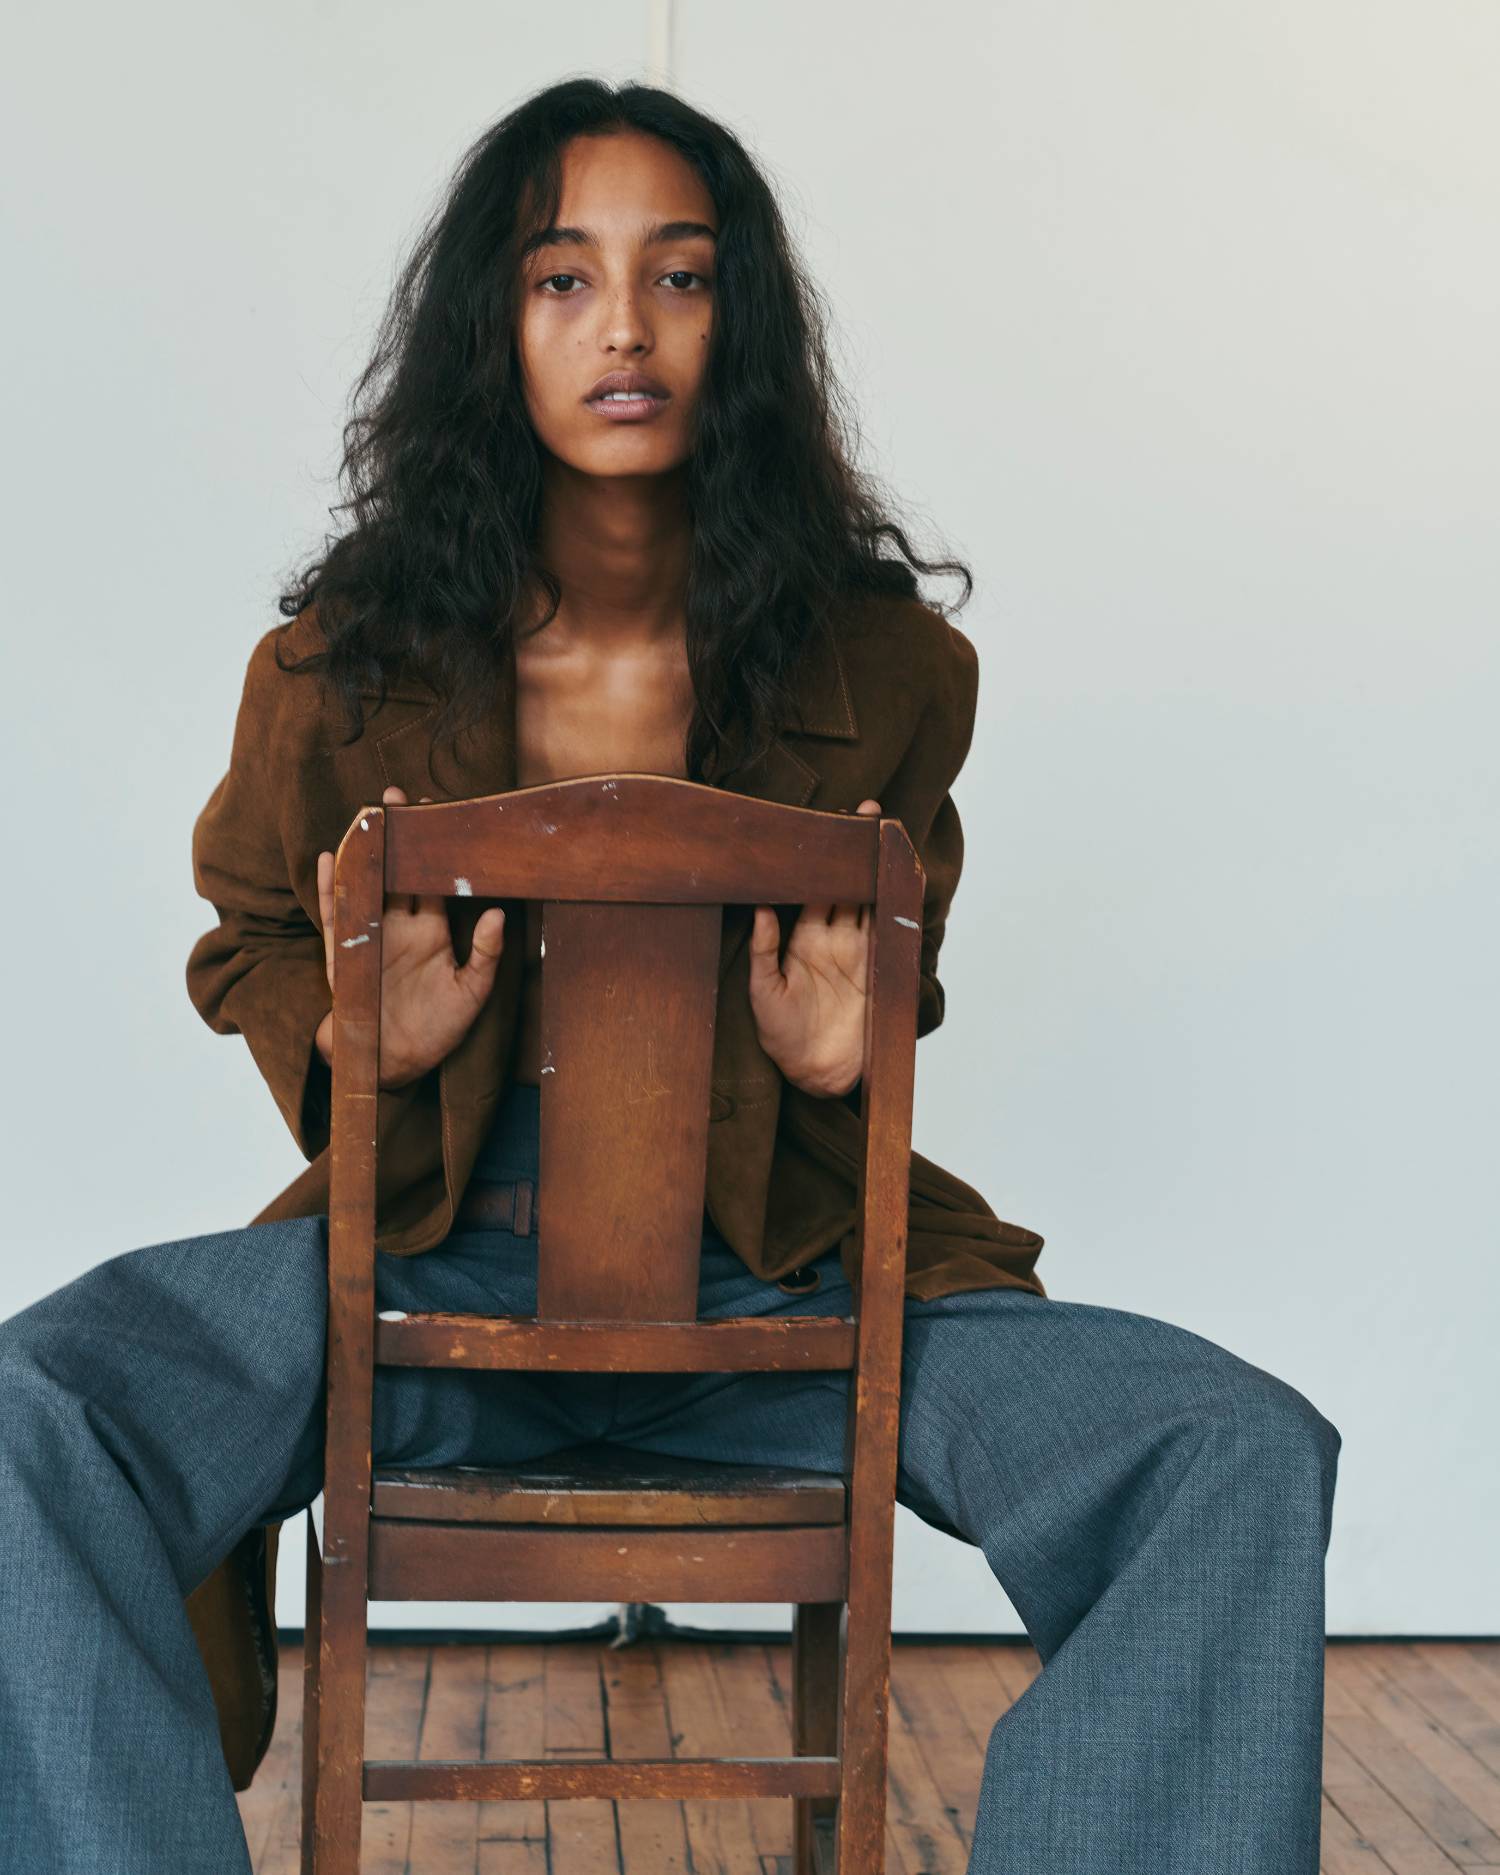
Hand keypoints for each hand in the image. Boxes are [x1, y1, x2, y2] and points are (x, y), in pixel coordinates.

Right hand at [314, 785, 506, 1090]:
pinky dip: (331, 888)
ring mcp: (370, 935)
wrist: (396, 1062)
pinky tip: (329, 858)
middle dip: (396, 835)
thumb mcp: (472, 994)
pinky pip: (334, 914)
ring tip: (364, 816)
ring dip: (363, 851)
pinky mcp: (343, 953)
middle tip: (396, 795)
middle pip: (397, 870)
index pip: (434, 878)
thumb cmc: (438, 1028)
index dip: (436, 849)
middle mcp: (399, 925)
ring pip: (365, 883)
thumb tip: (501, 915)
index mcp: (432, 929)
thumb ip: (486, 955)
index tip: (439, 812)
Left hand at [747, 798, 881, 1098]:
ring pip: (874, 901)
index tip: (827, 827)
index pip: (815, 888)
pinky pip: (893, 932)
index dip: (820, 859)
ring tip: (889, 837)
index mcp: (804, 938)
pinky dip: (902, 907)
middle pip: (848, 885)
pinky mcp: (880, 969)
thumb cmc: (780, 1035)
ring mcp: (861, 952)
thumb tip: (759, 907)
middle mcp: (835, 939)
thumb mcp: (762, 992)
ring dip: (881, 871)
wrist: (815, 1073)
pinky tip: (907, 881)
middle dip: (857, 852)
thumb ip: (763, 950)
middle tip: (867, 814)